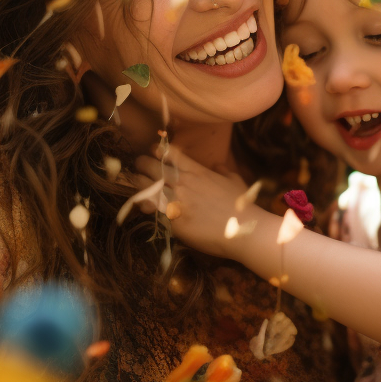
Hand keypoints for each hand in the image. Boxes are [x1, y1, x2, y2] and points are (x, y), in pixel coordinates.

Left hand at [133, 145, 259, 258]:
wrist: (244, 230)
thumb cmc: (243, 206)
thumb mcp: (235, 181)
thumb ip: (223, 171)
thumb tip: (218, 165)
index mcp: (197, 171)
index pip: (170, 154)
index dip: (157, 150)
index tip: (152, 152)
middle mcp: (183, 182)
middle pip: (150, 166)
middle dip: (141, 165)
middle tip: (138, 169)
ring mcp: (176, 200)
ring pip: (145, 186)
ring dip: (138, 185)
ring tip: (136, 186)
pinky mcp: (172, 220)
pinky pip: (151, 209)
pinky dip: (145, 206)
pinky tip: (143, 207)